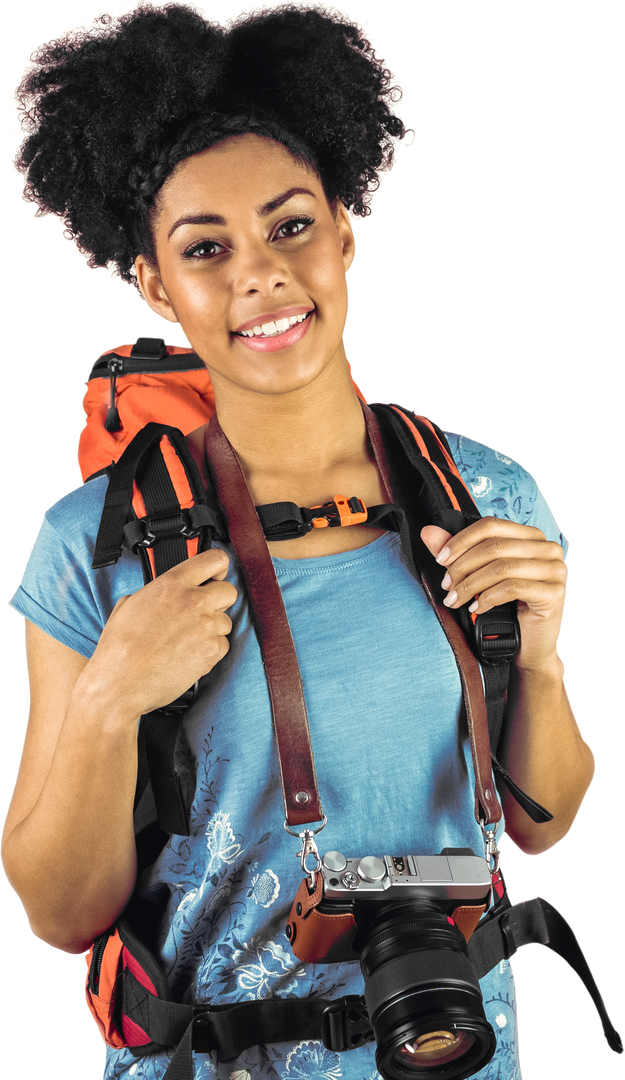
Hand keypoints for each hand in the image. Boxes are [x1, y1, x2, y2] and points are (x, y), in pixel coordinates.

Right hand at [84, 547, 236, 719]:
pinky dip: (211, 650)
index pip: (214, 559)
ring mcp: (205, 626)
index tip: (216, 575)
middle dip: (219, 600)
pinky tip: (189, 654)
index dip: (217, 568)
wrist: (120, 683)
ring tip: (187, 640)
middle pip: (229, 591)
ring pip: (226, 621)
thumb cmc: (119, 648)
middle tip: (202, 612)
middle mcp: (193, 601)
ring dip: (212, 628)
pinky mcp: (211, 651)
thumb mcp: (130, 603)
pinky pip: (223, 645)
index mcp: (172, 584)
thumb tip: (166, 592)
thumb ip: (157, 591)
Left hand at [421, 518, 569, 672]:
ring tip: (454, 600)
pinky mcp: (554, 593)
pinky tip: (476, 608)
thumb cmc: (507, 610)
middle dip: (463, 566)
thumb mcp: (479, 577)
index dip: (461, 540)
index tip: (440, 559)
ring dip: (470, 585)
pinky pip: (512, 587)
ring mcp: (554, 570)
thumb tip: (428, 532)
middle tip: (446, 585)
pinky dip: (487, 598)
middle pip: (494, 546)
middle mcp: (547, 548)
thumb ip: (457, 553)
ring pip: (501, 567)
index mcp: (531, 536)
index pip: (491, 525)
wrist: (529, 647)